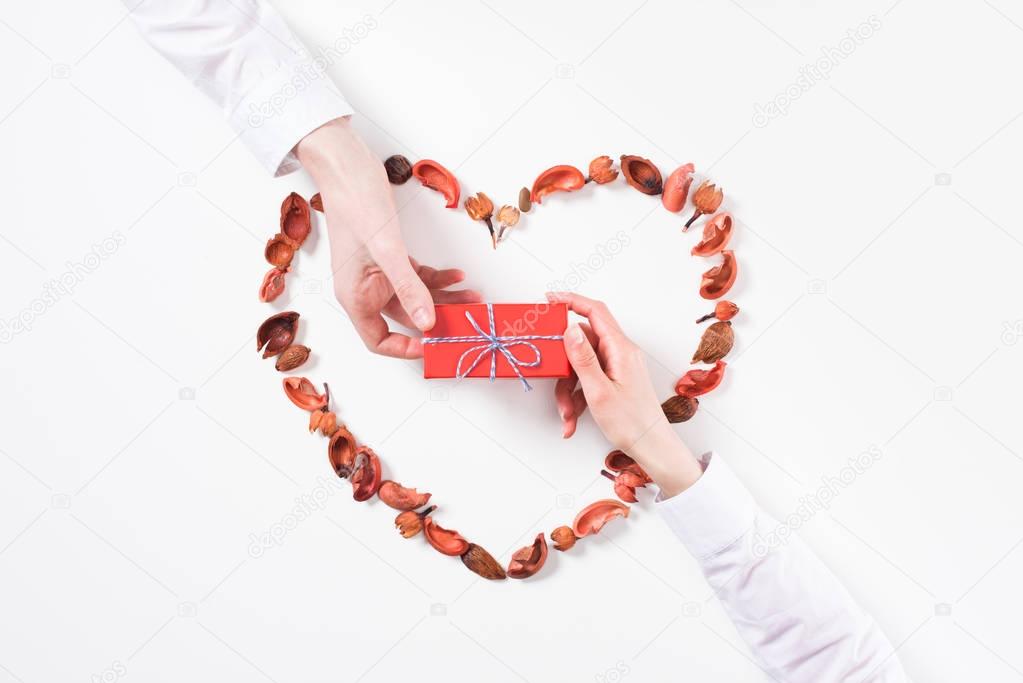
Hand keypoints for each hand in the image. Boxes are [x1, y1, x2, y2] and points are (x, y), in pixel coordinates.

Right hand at [297, 118, 480, 357]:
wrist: (347, 168)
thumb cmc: (356, 204)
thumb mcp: (387, 250)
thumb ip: (408, 287)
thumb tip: (427, 323)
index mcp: (355, 297)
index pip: (379, 340)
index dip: (406, 349)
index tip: (435, 346)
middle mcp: (365, 290)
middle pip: (405, 319)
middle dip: (437, 320)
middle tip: (467, 321)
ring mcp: (377, 274)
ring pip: (415, 297)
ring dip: (444, 298)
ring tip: (472, 296)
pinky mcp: (389, 257)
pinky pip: (416, 277)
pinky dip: (437, 277)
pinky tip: (457, 274)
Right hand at [547, 291, 702, 496]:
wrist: (651, 446)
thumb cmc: (631, 422)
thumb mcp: (599, 391)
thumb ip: (583, 358)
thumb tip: (570, 329)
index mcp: (620, 349)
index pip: (595, 312)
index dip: (572, 301)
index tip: (550, 299)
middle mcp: (620, 353)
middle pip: (582, 344)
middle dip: (564, 368)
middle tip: (555, 385)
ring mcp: (617, 366)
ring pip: (581, 366)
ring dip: (569, 390)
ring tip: (568, 414)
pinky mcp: (614, 379)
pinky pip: (588, 380)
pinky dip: (578, 397)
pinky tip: (574, 419)